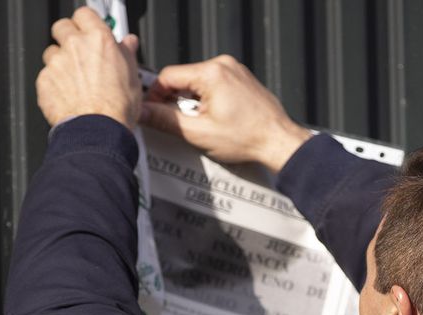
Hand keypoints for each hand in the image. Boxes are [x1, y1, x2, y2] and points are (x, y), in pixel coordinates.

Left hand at [36, 8, 140, 127]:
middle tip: (79, 51)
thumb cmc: (116, 108)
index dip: (86, 22)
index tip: (89, 29)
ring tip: (74, 80)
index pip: (84, 13)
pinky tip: (67, 94)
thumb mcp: (132, 77)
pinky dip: (53, 82)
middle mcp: (74, 46)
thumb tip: (128, 44)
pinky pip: (45, 75)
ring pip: (51, 52)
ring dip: (60, 62)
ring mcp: (56, 63)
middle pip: (62, 27)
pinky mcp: (43, 81)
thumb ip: (126, 53)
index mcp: (98, 40)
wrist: (97, 131)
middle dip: (68, 36)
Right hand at [140, 55, 312, 171]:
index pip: (168, 76)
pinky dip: (207, 99)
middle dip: (175, 100)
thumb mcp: (198, 133)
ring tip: (201, 123)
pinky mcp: (241, 78)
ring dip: (192, 101)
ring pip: (197, 81)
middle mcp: (223, 65)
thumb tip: (143, 112)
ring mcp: (234, 70)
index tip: (152, 111)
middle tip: (177, 122)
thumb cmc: (248, 138)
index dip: (155, 96)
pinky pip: (214, 84)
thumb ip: (165, 120)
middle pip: (183, 78)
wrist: (278, 142)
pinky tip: (214, 118)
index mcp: (211, 73)